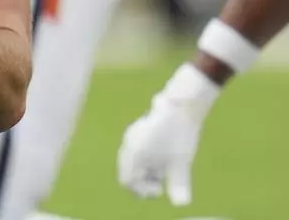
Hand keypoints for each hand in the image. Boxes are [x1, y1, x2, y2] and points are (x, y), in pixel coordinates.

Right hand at [117, 64, 217, 205]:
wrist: (180, 106)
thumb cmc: (179, 135)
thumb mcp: (181, 163)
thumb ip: (178, 184)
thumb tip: (181, 204)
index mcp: (133, 155)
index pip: (127, 181)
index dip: (141, 190)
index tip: (159, 190)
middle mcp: (128, 146)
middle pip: (127, 172)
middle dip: (142, 182)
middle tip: (161, 185)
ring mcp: (132, 136)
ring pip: (132, 161)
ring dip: (145, 171)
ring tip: (163, 172)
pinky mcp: (139, 131)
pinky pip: (137, 151)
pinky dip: (146, 160)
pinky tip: (162, 157)